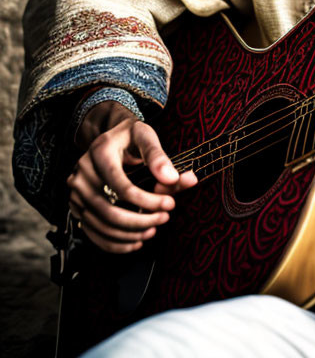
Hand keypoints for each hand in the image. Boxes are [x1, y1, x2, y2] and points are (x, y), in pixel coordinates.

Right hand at [67, 100, 196, 253]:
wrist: (110, 137)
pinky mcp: (76, 206)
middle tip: (164, 218)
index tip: (170, 204)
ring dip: (129, 234)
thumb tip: (173, 178)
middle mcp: (82, 174)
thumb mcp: (146, 137)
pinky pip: (92, 232)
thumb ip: (159, 157)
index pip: (121, 186)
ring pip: (100, 225)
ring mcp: (76, 192)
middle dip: (140, 220)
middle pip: (108, 210)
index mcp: (99, 152)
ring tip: (153, 230)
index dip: (147, 200)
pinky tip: (135, 242)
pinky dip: (114, 243)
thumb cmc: (131, 136)